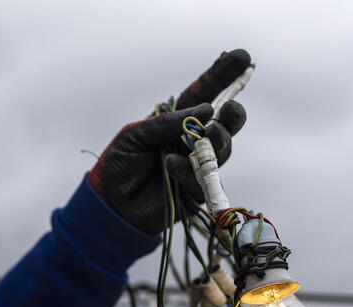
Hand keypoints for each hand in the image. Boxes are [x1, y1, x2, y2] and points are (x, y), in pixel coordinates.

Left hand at [89, 50, 250, 234]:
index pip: (203, 96)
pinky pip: (202, 178)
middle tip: (231, 108)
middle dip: (233, 115)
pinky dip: (188, 169)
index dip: (222, 77)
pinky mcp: (195, 191)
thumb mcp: (134, 136)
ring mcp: (196, 166)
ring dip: (218, 140)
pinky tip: (171, 163)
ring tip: (209, 132)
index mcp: (176, 122)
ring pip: (221, 150)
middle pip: (224, 124)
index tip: (243, 57)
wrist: (110, 203)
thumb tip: (206, 109)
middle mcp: (191, 142)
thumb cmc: (120, 165)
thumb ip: (166, 123)